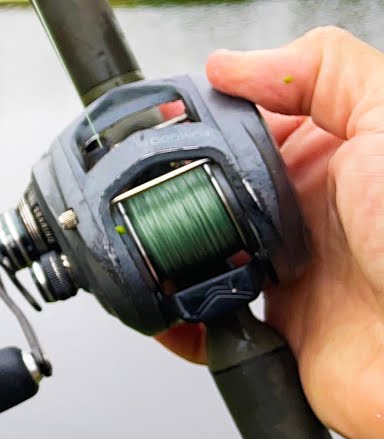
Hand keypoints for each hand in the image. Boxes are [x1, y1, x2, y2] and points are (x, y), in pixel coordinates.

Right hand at [157, 27, 383, 438]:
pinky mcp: (272, 332)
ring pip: (198, 256)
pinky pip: (204, 327)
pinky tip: (171, 307)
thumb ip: (320, 71)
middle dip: (172, 190)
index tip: (161, 124)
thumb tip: (230, 63)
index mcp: (332, 156)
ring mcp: (286, 274)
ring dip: (167, 254)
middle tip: (150, 189)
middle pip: (209, 190)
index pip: (244, 123)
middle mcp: (305, 214)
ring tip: (156, 247)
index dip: (199, 121)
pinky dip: (175, 323)